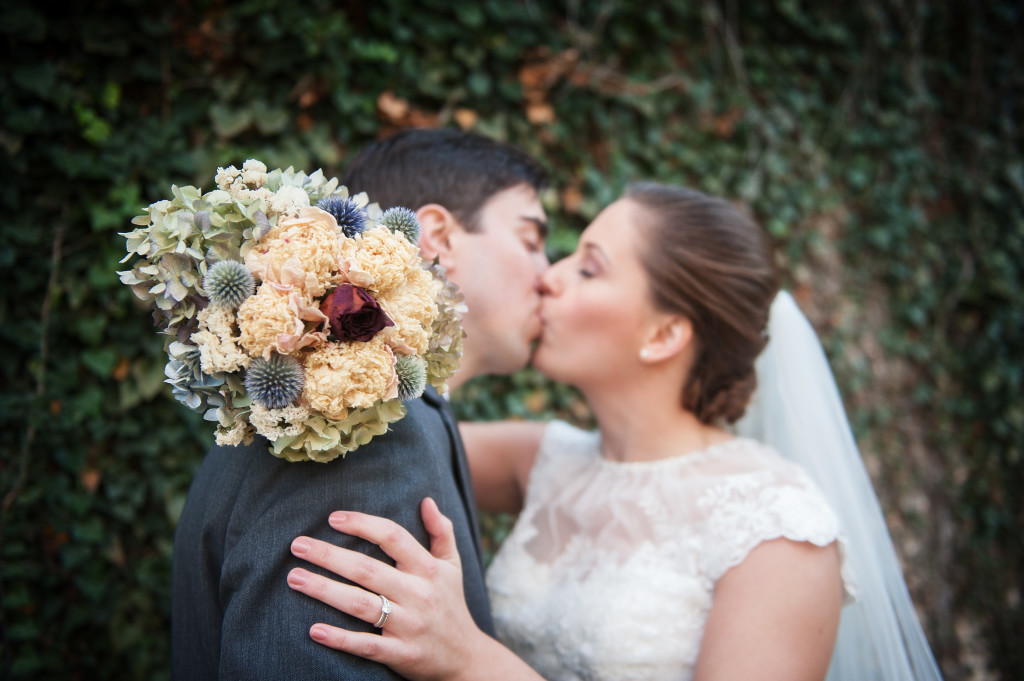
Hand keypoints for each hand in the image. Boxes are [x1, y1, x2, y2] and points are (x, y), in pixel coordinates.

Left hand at [287, 498, 483, 680]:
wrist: (467, 658)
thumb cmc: (451, 604)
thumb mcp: (453, 566)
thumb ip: (442, 531)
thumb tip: (427, 500)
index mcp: (429, 569)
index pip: (393, 537)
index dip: (362, 524)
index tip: (332, 519)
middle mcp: (418, 594)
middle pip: (367, 569)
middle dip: (329, 556)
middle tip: (297, 545)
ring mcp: (409, 625)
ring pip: (361, 605)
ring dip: (325, 590)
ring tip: (295, 578)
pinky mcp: (401, 654)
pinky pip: (366, 646)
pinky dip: (340, 639)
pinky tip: (314, 630)